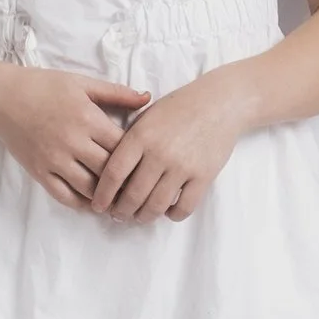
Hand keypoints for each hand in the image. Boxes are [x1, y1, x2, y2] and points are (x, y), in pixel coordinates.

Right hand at [0, 69, 151, 209]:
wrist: (3, 98)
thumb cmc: (45, 86)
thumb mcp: (83, 84)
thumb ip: (117, 93)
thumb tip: (148, 99)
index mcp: (88, 118)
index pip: (122, 146)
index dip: (138, 157)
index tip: (148, 163)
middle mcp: (73, 142)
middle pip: (109, 170)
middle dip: (126, 181)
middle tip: (140, 187)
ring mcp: (55, 160)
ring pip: (89, 188)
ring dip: (107, 196)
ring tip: (120, 199)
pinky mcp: (40, 172)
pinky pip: (65, 196)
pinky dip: (82, 203)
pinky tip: (93, 203)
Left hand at [86, 74, 248, 223]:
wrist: (220, 102)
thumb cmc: (179, 107)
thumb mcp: (147, 116)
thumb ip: (129, 143)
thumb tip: (113, 176)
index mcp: (140, 136)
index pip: (113, 174)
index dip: (102, 195)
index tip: (98, 205)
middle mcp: (160, 153)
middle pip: (132, 195)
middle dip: (120, 211)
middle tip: (117, 215)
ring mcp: (183, 166)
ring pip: (156, 206)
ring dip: (143, 217)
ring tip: (139, 217)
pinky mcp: (204, 176)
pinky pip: (184, 207)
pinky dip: (172, 215)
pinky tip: (167, 211)